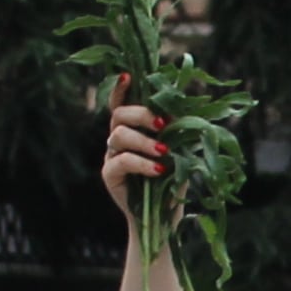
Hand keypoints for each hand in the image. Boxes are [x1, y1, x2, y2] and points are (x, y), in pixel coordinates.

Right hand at [101, 94, 169, 221]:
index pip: (121, 102)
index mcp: (133, 127)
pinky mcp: (109, 175)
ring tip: (164, 152)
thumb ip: (177, 128)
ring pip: (118, 135)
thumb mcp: (180, 149)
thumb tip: (181, 106)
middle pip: (118, 114)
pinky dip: (141, 162)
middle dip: (140, 114)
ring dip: (144, 141)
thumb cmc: (173, 178)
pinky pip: (121, 161)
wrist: (165, 214)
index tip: (128, 76)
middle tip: (162, 125)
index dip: (119, 88)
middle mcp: (118, 138)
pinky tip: (158, 169)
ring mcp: (112, 155)